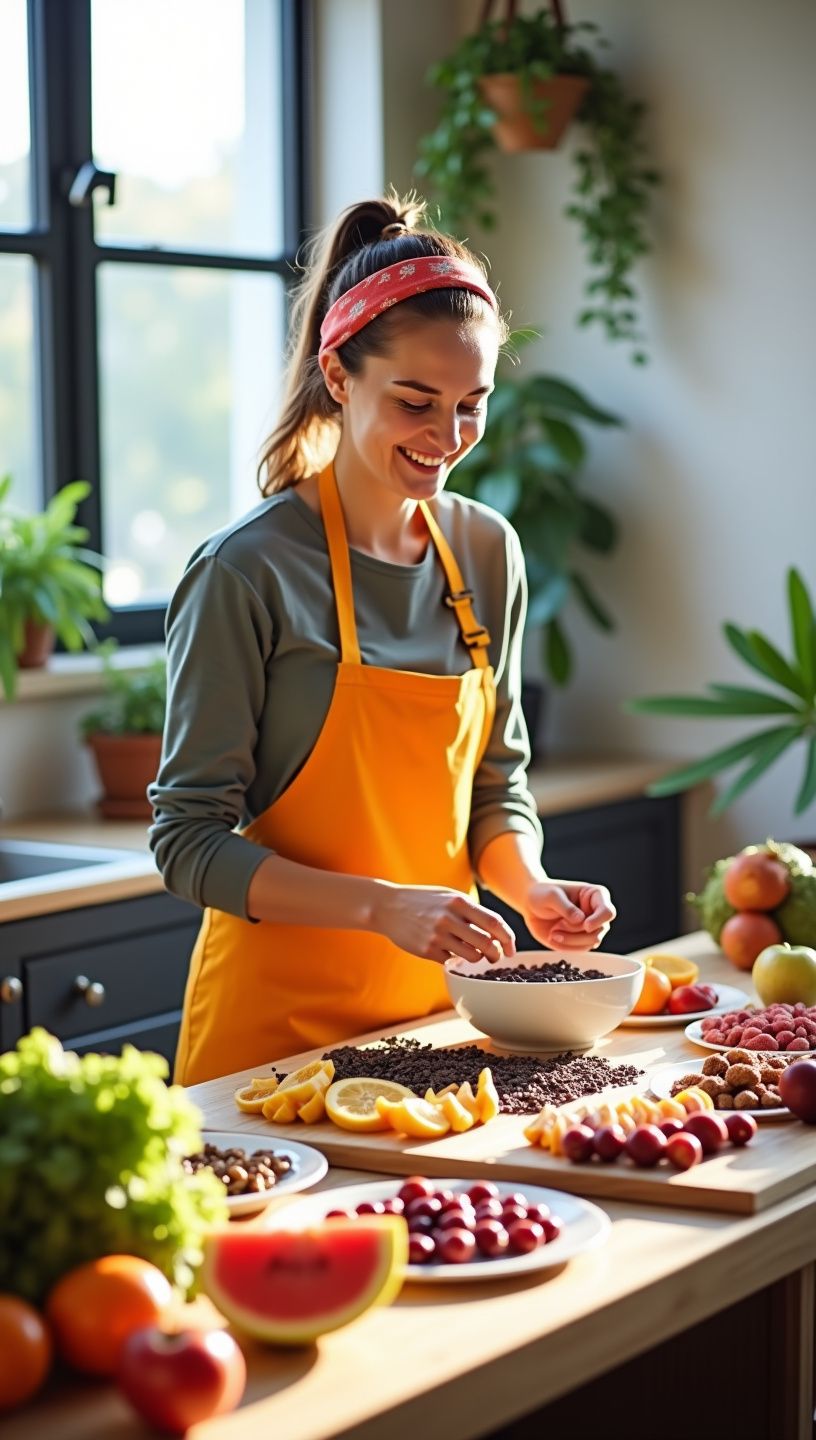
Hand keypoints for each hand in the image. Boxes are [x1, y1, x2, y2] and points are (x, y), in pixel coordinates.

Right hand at [371, 884, 515, 964]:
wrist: (388, 906)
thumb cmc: (423, 901)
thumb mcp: (448, 896)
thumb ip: (470, 911)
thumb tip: (496, 932)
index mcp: (459, 902)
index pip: (494, 923)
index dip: (508, 938)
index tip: (511, 948)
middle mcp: (449, 918)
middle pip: (487, 944)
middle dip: (496, 955)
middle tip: (496, 957)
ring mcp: (437, 935)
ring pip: (472, 956)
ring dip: (478, 959)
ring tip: (474, 955)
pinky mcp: (427, 950)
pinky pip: (451, 961)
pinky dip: (457, 961)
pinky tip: (453, 954)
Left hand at [522, 879, 615, 951]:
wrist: (531, 904)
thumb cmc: (543, 893)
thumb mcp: (551, 896)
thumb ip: (566, 907)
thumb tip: (581, 920)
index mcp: (595, 895)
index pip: (607, 912)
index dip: (598, 920)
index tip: (585, 925)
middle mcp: (596, 912)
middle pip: (599, 930)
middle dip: (576, 931)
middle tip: (557, 926)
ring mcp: (590, 927)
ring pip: (591, 942)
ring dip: (571, 940)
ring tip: (553, 933)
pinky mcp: (580, 939)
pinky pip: (580, 949)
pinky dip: (566, 947)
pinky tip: (552, 938)